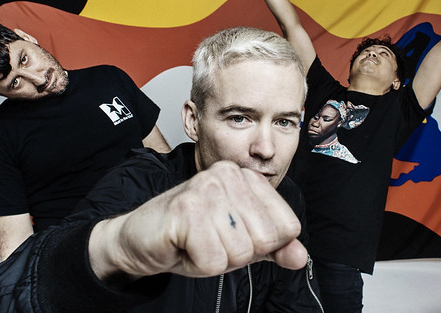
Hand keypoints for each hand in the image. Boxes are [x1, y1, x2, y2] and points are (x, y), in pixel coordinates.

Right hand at [90, 161, 306, 280]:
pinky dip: (198, 265)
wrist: (139, 238)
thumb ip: (274, 247)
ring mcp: (206, 189)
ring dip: (216, 259)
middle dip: (238, 254)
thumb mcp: (240, 241)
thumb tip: (301, 257)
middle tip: (210, 240)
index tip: (232, 235)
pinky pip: (213, 261)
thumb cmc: (191, 237)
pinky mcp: (186, 210)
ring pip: (240, 253)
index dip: (261, 245)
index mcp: (247, 177)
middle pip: (265, 241)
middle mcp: (228, 174)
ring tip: (196, 242)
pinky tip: (183, 246)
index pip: (287, 227)